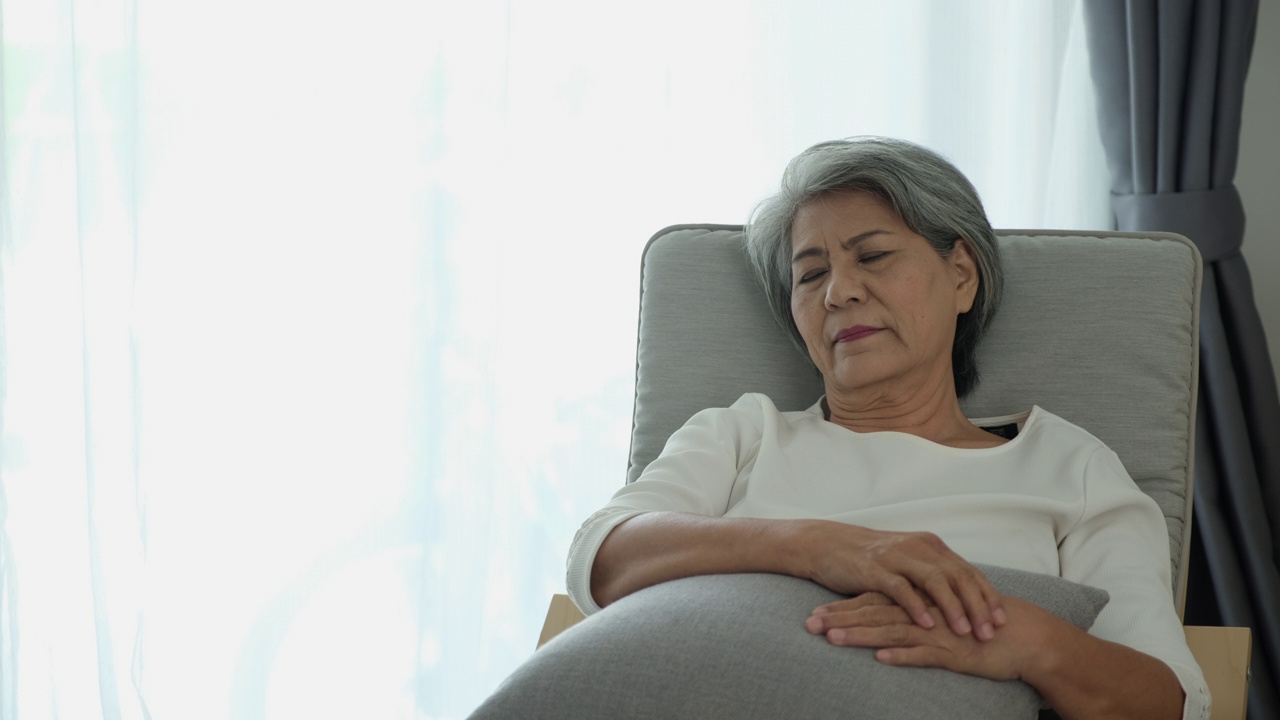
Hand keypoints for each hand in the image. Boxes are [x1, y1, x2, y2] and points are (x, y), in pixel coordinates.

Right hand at [803, 522, 1004, 639]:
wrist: (827, 544)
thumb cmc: (869, 558)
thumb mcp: (907, 561)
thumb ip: (932, 574)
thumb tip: (962, 598)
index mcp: (930, 546)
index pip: (968, 571)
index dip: (987, 596)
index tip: (1002, 620)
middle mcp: (918, 547)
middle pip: (958, 576)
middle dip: (978, 605)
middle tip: (990, 631)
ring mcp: (897, 556)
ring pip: (934, 581)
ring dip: (953, 607)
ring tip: (965, 631)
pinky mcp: (875, 569)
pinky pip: (901, 588)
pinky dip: (916, 607)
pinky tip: (927, 625)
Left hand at [806, 594, 1054, 681]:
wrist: (1022, 637)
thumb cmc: (978, 628)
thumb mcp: (940, 620)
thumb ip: (913, 617)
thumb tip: (883, 628)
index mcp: (918, 601)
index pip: (873, 601)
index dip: (843, 608)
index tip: (814, 614)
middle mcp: (923, 612)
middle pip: (875, 613)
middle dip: (841, 619)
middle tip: (809, 625)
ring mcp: (938, 630)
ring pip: (893, 630)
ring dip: (861, 636)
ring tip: (833, 639)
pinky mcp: (954, 651)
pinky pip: (925, 653)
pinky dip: (903, 655)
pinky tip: (881, 659)